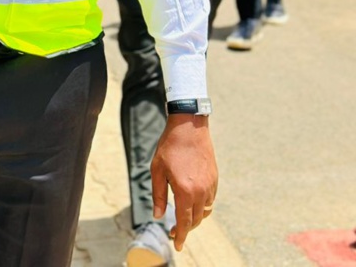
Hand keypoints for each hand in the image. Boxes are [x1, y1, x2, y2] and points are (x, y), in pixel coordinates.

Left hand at [151, 114, 217, 251]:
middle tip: (175, 232)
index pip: (184, 222)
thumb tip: (158, 216)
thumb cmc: (170, 146)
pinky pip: (210, 200)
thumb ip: (158, 195)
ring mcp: (210, 185)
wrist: (189, 126)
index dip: (181, 236)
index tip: (177, 245)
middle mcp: (200, 191)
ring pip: (205, 211)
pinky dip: (203, 207)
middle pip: (196, 220)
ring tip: (184, 218)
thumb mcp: (157, 170)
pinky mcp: (215, 178)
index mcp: (185, 190)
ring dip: (196, 219)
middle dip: (186, 229)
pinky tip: (193, 203)